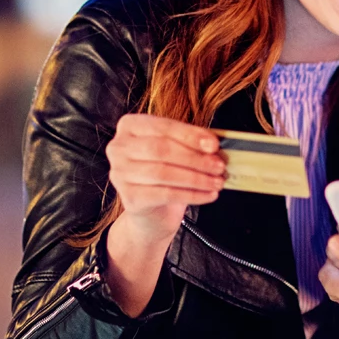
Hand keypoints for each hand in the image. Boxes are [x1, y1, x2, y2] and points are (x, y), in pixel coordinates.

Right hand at [106, 114, 225, 243]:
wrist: (152, 212)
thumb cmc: (165, 173)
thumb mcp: (176, 151)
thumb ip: (191, 142)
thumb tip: (212, 145)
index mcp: (129, 126)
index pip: (163, 127)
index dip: (190, 135)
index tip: (214, 145)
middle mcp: (118, 147)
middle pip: (161, 149)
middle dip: (195, 158)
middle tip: (219, 166)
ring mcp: (120, 173)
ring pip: (163, 173)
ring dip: (196, 178)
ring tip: (217, 181)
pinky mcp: (129, 197)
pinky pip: (165, 194)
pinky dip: (192, 194)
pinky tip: (208, 195)